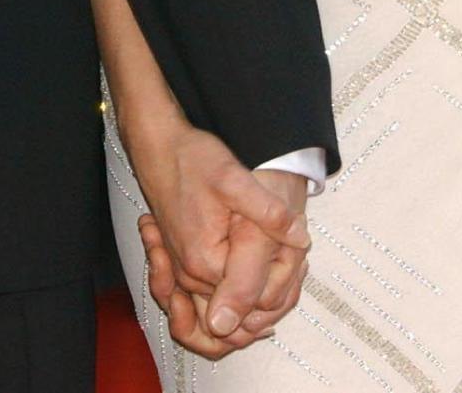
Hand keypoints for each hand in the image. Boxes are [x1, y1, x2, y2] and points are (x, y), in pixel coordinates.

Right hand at [129, 142, 308, 355]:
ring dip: (258, 294)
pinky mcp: (186, 265)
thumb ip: (268, 214)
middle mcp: (191, 278)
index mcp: (205, 264)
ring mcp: (185, 274)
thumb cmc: (192, 160)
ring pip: (230, 307)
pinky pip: (217, 295)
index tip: (300, 260)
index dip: (283, 284)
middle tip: (298, 262)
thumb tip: (301, 239)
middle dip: (272, 294)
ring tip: (284, 260)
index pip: (253, 302)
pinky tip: (262, 262)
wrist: (159, 149)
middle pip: (241, 312)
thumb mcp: (235, 180)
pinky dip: (241, 288)